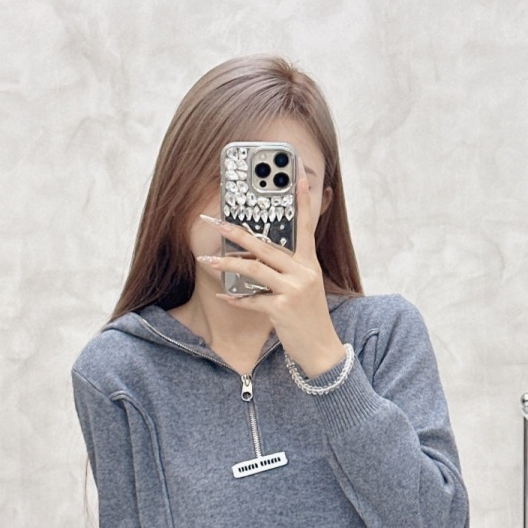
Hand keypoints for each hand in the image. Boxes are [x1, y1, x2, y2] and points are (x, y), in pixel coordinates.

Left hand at [196, 162, 346, 377]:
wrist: (321, 349)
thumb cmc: (309, 317)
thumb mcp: (306, 288)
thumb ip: (289, 269)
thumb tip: (260, 255)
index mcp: (310, 264)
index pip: (307, 227)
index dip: (303, 202)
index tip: (299, 178)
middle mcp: (303, 272)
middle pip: (266, 246)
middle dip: (237, 232)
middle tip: (216, 221)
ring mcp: (293, 290)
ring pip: (254, 268)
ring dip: (227, 263)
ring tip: (206, 258)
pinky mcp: (282, 309)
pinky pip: (252, 298)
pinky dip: (236, 297)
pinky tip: (224, 295)